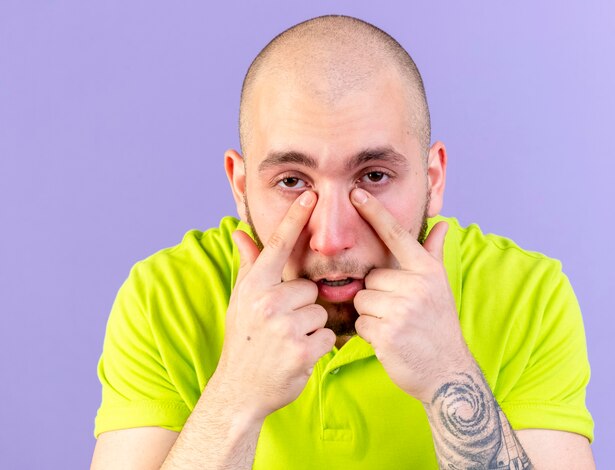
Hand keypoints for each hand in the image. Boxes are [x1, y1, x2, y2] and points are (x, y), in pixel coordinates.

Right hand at [213, 191, 335, 421]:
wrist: (240, 389)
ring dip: (311, 327)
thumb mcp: (241, 301)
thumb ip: (249, 266)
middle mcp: (267, 303)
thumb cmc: (244, 340)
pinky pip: (327, 335)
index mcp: (254, 287)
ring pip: (321, 312)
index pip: (278, 246)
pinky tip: (298, 355)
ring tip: (289, 340)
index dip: (295, 219)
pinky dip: (318, 346)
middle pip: (310, 288)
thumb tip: (240, 233)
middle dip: (303, 305)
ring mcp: (284, 328)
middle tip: (284, 325)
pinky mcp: (302, 351)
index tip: (311, 195)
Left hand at [350, 188, 473, 402]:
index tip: (355, 193)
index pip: (396, 236)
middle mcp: (416, 285)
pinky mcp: (387, 332)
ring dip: (372, 316)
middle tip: (399, 313)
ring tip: (394, 326)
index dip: (374, 213)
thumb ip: (433, 254)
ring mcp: (402, 309)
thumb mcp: (440, 287)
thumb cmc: (438, 325)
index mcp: (426, 271)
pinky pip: (360, 323)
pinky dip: (370, 334)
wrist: (446, 371)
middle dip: (377, 296)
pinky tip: (389, 341)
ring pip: (362, 300)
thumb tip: (443, 224)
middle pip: (370, 278)